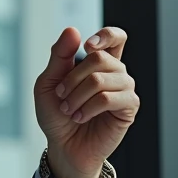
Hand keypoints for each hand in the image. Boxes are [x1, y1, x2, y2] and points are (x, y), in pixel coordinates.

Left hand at [34, 27, 139, 177]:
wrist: (63, 146)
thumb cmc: (56, 114)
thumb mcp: (49, 82)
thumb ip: (59, 56)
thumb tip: (73, 30)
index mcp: (98, 62)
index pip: (115, 37)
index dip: (105, 35)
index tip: (88, 46)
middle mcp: (116, 72)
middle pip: (100, 58)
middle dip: (73, 78)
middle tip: (62, 96)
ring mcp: (124, 89)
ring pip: (101, 79)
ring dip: (77, 96)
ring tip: (69, 110)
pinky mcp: (128, 108)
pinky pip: (109, 98)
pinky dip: (88, 108)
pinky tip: (80, 117)